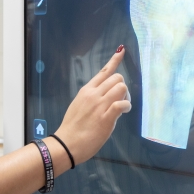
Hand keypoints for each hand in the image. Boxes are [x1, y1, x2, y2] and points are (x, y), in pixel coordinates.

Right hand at [53, 47, 131, 164]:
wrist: (67, 143)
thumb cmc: (72, 128)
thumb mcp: (79, 106)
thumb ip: (92, 99)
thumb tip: (104, 98)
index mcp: (87, 90)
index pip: (104, 71)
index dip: (115, 60)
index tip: (122, 50)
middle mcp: (94, 94)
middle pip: (117, 78)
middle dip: (123, 87)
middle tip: (120, 100)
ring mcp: (100, 105)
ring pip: (121, 87)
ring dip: (126, 96)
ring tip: (122, 107)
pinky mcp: (106, 117)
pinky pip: (121, 103)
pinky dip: (126, 106)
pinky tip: (123, 112)